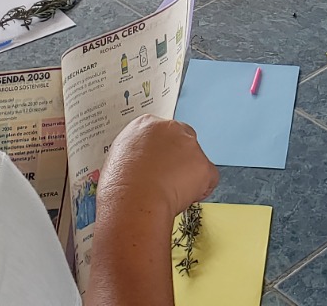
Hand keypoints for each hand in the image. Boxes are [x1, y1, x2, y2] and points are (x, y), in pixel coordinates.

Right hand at [97, 115, 216, 221]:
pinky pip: (209, 179)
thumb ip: (134, 153)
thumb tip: (138, 164)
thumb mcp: (117, 159)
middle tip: (165, 180)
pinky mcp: (203, 165)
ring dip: (187, 175)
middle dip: (178, 159)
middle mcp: (170, 128)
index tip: (156, 165)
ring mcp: (189, 145)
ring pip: (195, 160)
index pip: (161, 133)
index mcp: (145, 124)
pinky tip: (183, 199)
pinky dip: (201, 190)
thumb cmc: (119, 187)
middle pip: (182, 141)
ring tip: (168, 193)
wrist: (133, 201)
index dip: (160, 152)